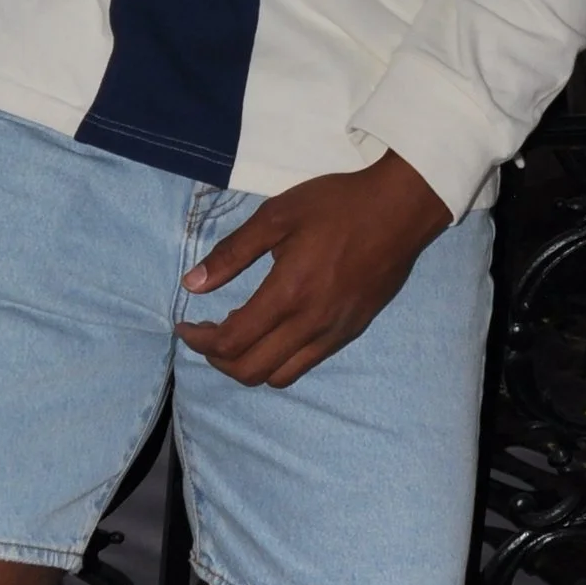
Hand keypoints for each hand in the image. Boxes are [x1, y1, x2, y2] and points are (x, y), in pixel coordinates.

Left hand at [179, 151, 449, 390]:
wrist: (400, 210)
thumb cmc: (337, 206)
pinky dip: (278, 361)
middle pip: (250, 371)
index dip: (198, 340)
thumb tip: (192, 283)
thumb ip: (231, 253)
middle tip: (206, 334)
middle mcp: (310, 325)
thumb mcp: (276, 217)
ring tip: (237, 338)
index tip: (185, 325)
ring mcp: (333, 334)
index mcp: (288, 294)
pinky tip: (273, 333)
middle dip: (217, 360)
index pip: (230, 341)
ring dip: (248, 366)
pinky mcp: (350, 333)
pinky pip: (305, 365)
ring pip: (279, 377)